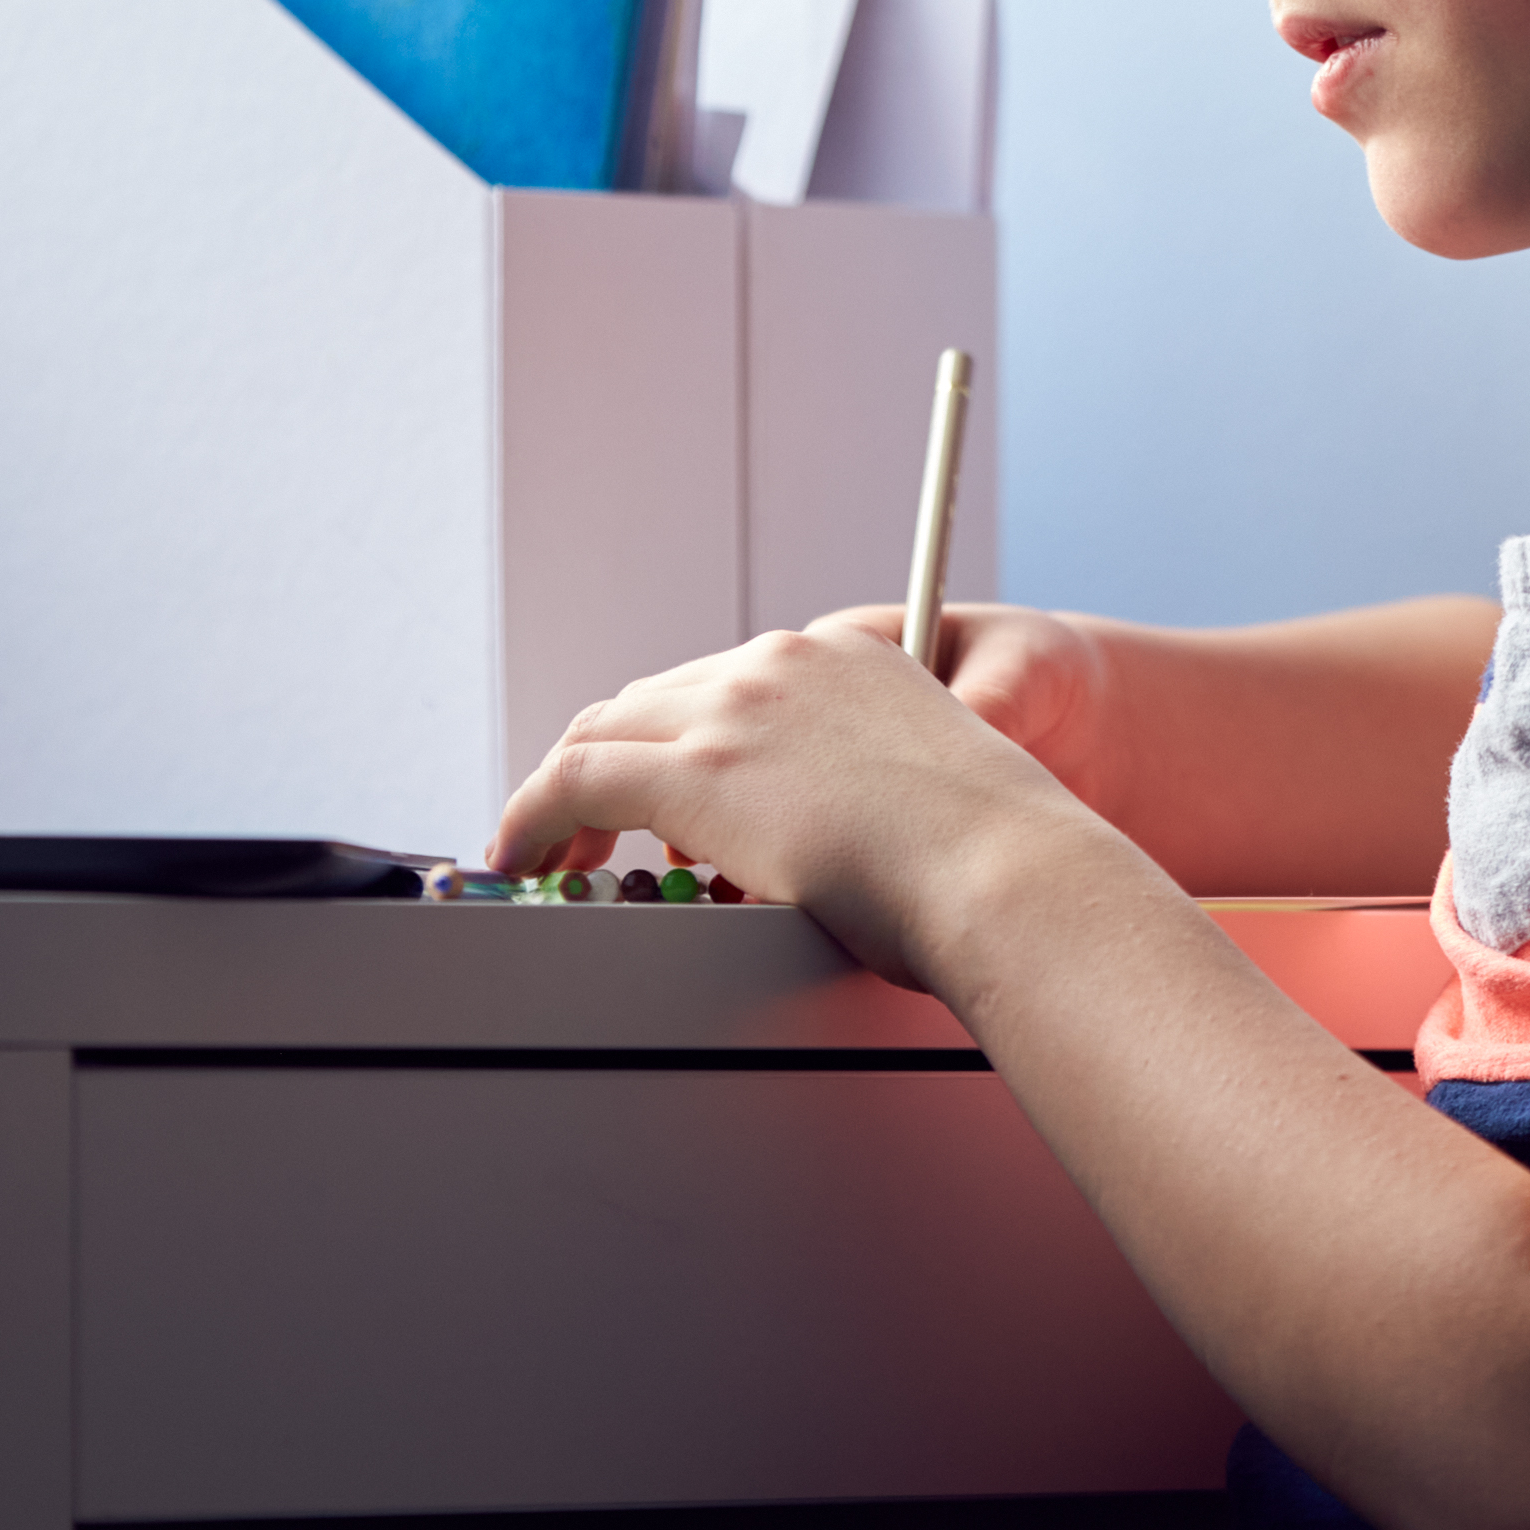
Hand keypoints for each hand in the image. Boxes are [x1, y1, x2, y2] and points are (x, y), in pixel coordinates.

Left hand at [491, 624, 1104, 986]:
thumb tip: (827, 858)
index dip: (670, 742)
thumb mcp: (927, 799)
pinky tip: (521, 858)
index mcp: (846, 659)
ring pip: (601, 733)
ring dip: (562, 794)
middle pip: (648, 700)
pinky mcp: (697, 770)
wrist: (1009, 871)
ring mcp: (735, 711)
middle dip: (605, 766)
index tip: (651, 796)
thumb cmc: (991, 864)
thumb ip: (864, 797)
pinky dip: (530, 816)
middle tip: (583, 833)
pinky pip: (572, 781)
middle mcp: (782, 664)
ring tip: (547, 854)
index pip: (720, 687)